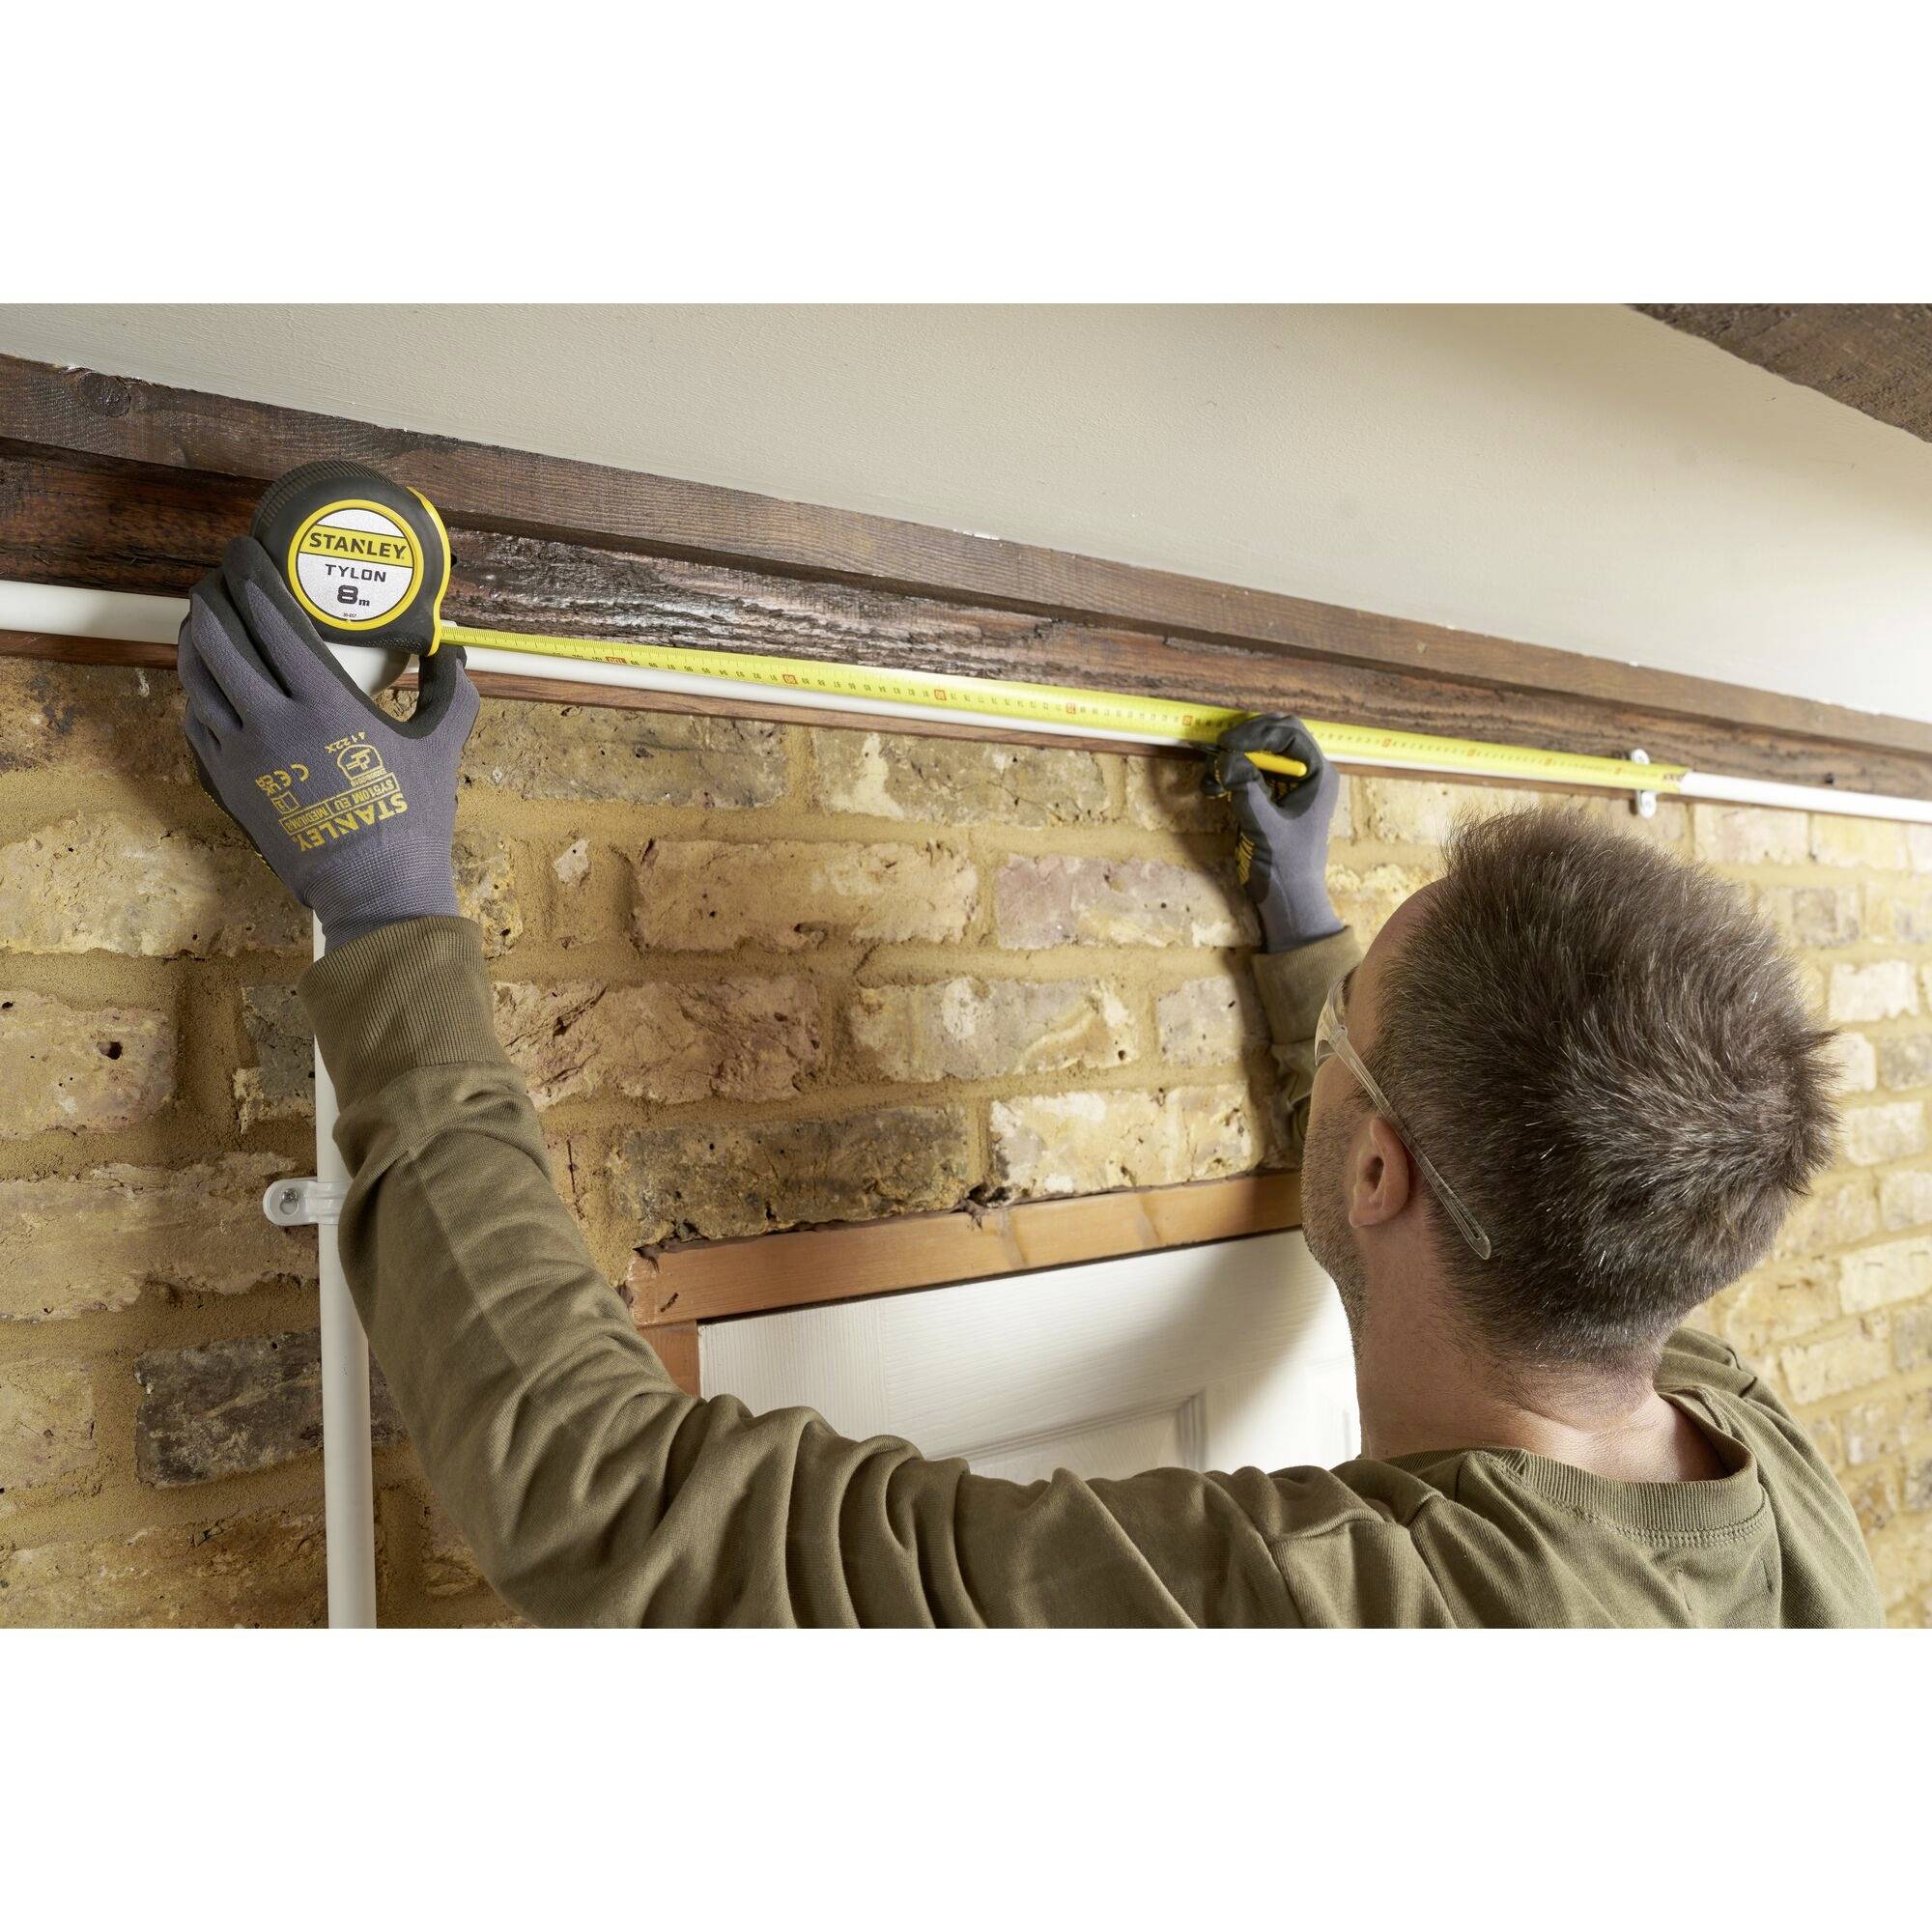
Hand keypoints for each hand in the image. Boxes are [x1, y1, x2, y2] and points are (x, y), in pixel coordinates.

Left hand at [177, 537, 479, 949]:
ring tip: (203, 618)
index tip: (245, 550)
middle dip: (213, 596)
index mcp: (325, 701)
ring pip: (196, 675)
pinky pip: (196, 720)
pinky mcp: (228, 782)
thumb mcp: (441, 748)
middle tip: (220, 577)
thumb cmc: (413, 819)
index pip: (271, 617)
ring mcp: (241, 752)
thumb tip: (458, 655)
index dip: (251, 575)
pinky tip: (205, 680)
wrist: (374, 889)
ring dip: (195, 638)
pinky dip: (195, 689)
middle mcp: (272, 719)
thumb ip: (452, 694)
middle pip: (220, 636)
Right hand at [1203, 715, 1343, 949]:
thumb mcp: (1266, 827)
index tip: (1227, 745)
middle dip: (1245, 738)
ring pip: (1259, 750)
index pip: (1290, 733)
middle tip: (1219, 749)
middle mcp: (1306, 772)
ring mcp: (1288, 783)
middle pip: (1276, 733)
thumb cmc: (1286, 866)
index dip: (1257, 732)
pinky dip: (1229, 773)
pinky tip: (1212, 787)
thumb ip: (1247, 789)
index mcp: (1318, 775)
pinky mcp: (1270, 795)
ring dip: (1232, 757)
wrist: (1288, 899)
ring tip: (1211, 777)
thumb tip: (1225, 759)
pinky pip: (1249, 770)